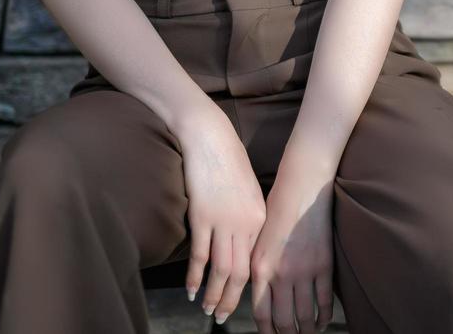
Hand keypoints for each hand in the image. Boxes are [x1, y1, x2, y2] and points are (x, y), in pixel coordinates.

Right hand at [172, 108, 266, 324]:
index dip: (249, 285)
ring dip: (214, 295)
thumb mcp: (248, 191)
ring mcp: (224, 221)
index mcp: (260, 218)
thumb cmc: (228, 160)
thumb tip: (243, 242)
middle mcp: (245, 224)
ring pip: (222, 270)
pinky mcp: (202, 217)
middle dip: (232, 299)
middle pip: (241, 272)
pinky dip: (196, 277)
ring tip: (208, 311)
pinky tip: (192, 291)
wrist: (210, 137)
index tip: (241, 300)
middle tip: (223, 318)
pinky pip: (201, 255)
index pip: (257, 261)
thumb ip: (248, 218)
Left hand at [250, 169, 335, 333]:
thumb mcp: (258, 240)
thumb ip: (258, 269)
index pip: (261, 313)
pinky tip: (322, 321)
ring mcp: (304, 272)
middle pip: (283, 320)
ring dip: (306, 330)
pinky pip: (324, 301)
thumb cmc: (277, 211)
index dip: (266, 331)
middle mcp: (280, 274)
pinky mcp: (324, 266)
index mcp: (260, 269)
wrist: (302, 190)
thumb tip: (260, 295)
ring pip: (304, 315)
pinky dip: (324, 316)